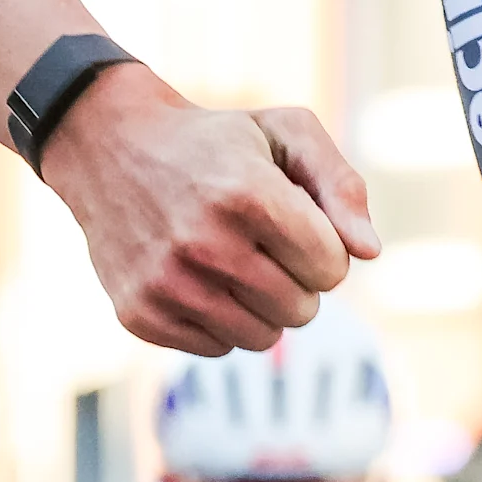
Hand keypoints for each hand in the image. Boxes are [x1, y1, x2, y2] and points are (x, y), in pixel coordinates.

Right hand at [46, 65, 378, 350]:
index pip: (332, 269)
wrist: (112, 146)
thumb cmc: (217, 142)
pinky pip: (216, 348)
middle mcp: (204, 243)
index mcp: (249, 194)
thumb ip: (341, 187)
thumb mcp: (286, 132)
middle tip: (267, 244)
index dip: (326, 249)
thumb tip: (370, 253)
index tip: (299, 224)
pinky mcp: (138, 314)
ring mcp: (166, 283)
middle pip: (301, 309)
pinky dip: (220, 321)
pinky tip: (200, 277)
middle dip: (298, 280)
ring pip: (261, 337)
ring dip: (263, 306)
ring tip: (238, 262)